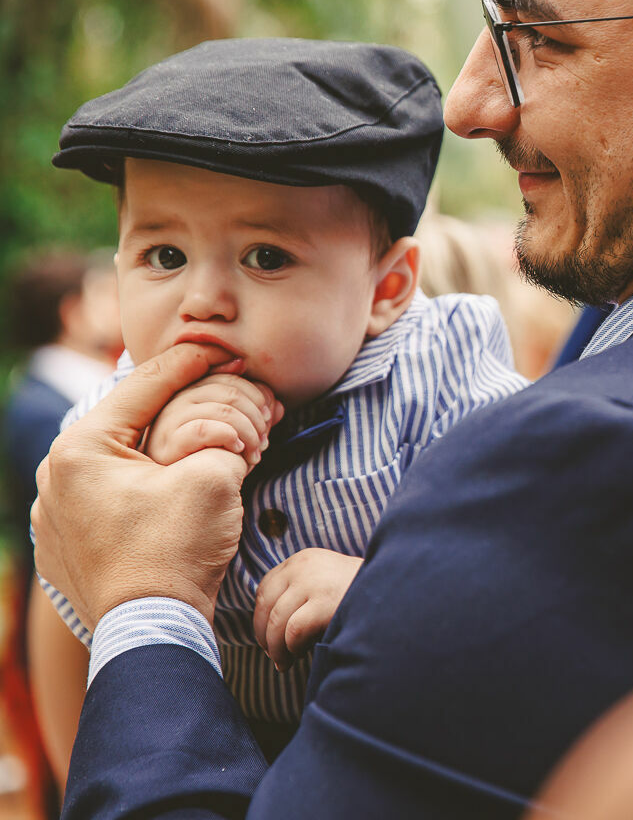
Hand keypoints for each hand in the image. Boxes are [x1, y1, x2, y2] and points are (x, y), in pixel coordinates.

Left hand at [30, 344, 272, 629]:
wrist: (151, 630)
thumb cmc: (176, 552)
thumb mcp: (215, 478)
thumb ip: (221, 437)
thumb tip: (229, 429)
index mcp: (81, 450)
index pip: (142, 387)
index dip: (189, 363)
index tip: (221, 350)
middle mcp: (56, 478)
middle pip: (123, 423)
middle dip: (169, 406)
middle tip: (210, 390)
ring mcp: (54, 518)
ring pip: (112, 462)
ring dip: (152, 449)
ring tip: (190, 444)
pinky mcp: (65, 549)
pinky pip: (104, 500)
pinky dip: (137, 486)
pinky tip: (165, 491)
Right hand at [142, 371, 280, 466]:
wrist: (180, 493)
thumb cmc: (210, 460)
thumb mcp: (240, 436)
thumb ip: (257, 417)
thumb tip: (277, 406)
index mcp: (194, 390)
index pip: (231, 379)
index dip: (257, 395)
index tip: (269, 417)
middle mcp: (177, 398)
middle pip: (230, 392)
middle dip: (256, 416)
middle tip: (264, 441)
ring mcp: (169, 419)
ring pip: (223, 410)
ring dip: (249, 432)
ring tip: (255, 454)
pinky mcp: (166, 441)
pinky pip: (204, 428)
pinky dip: (229, 437)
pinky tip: (237, 451)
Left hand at [253, 548, 362, 671]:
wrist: (395, 591)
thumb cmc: (361, 593)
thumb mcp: (326, 581)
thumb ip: (300, 591)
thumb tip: (269, 626)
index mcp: (304, 558)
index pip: (265, 588)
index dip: (260, 617)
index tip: (267, 637)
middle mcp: (304, 566)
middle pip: (265, 606)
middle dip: (265, 636)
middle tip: (274, 656)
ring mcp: (313, 582)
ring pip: (276, 621)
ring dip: (276, 648)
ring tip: (285, 662)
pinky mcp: (324, 601)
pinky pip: (293, 631)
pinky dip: (291, 648)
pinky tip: (300, 655)